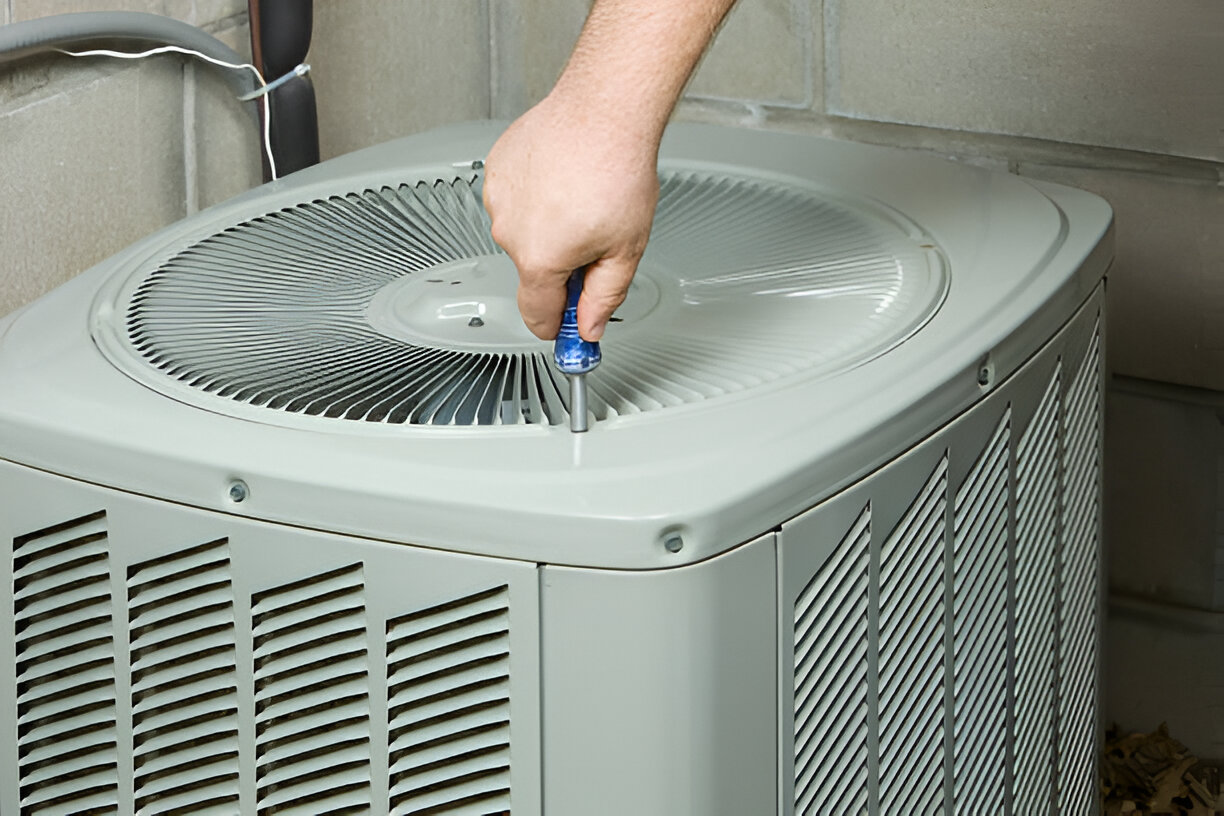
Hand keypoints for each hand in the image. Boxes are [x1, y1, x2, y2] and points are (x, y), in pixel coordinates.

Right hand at [482, 93, 659, 341]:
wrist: (603, 109)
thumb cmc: (617, 169)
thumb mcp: (625, 249)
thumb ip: (603, 297)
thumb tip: (589, 327)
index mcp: (539, 259)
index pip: (537, 315)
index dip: (558, 326)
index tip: (568, 329)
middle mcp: (509, 231)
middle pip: (534, 271)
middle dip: (562, 265)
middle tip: (596, 236)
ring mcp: (498, 199)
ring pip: (523, 233)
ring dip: (548, 227)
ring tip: (580, 198)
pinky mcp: (495, 170)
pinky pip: (515, 199)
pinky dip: (536, 196)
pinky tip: (562, 179)